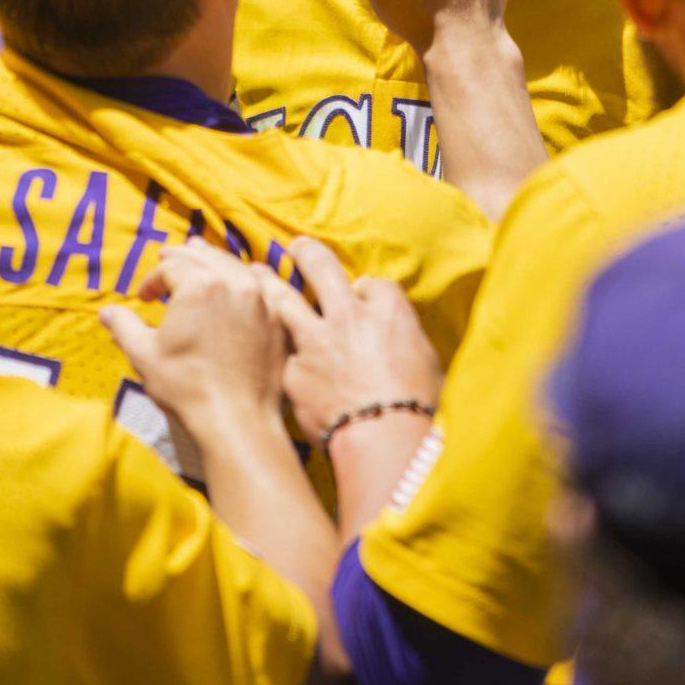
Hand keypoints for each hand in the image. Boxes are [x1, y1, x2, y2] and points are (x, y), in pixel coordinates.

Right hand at [100, 244, 289, 442]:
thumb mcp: (145, 356)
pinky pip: (261, 286)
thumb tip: (106, 312)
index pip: (171, 266)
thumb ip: (125, 327)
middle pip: (205, 256)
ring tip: (200, 261)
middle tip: (167, 257)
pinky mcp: (278, 318)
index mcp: (200, 286)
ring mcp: (262, 299)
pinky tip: (237, 283)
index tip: (143, 297)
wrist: (237, 420)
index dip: (152, 279)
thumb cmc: (187, 388)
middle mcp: (235, 283)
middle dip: (182, 257)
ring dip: (213, 262)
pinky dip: (243, 278)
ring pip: (235, 266)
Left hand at [277, 237, 441, 448]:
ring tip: (258, 272)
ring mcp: (315, 341)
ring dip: (269, 283)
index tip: (361, 294)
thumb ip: (400, 338)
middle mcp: (348, 315)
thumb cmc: (416, 405)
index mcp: (388, 309)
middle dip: (307, 253)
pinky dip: (283, 355)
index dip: (366, 290)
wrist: (384, 438)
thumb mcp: (425, 359)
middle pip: (320, 267)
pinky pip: (286, 356)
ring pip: (284, 299)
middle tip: (297, 246)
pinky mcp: (294, 371)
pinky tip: (268, 354)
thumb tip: (388, 337)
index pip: (373, 283)